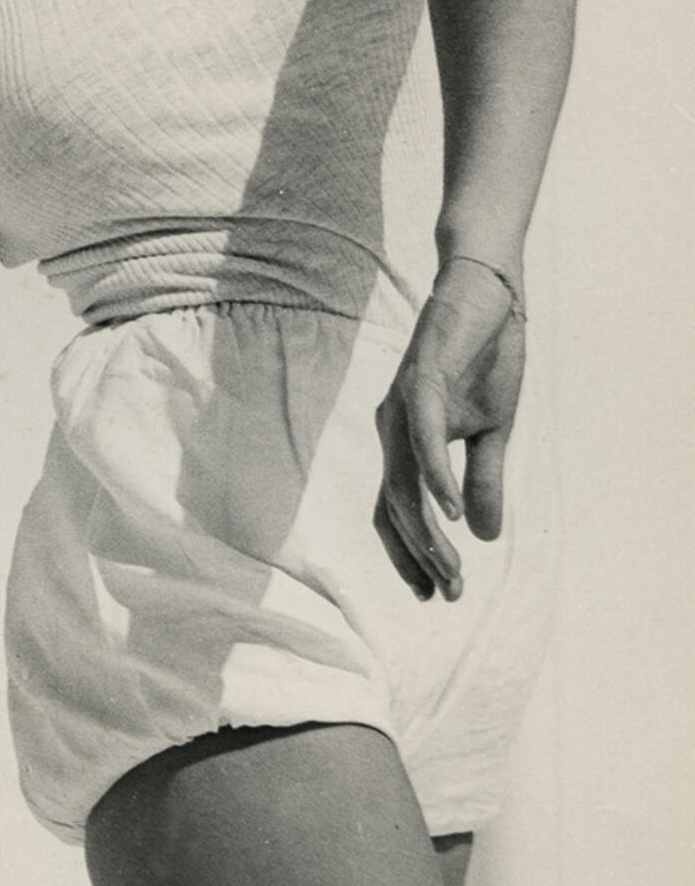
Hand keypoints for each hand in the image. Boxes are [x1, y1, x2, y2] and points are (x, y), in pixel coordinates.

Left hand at [373, 258, 525, 601]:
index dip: (412, 554)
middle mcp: (393, 428)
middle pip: (395, 507)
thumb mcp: (492, 431)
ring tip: (452, 567)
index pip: (397, 510)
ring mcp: (403, 404)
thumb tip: (487, 536)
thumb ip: (483, 480)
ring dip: (428, 529)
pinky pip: (421, 435)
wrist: (487, 292)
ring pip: (404, 482)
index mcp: (405, 442)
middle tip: (449, 593)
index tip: (436, 593)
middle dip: (422, 555)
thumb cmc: (485, 357)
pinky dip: (435, 475)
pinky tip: (453, 508)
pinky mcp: (421, 378)